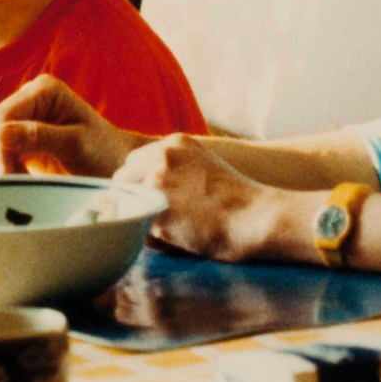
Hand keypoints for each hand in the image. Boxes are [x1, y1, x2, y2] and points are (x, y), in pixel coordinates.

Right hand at [0, 74, 140, 177]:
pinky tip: (24, 177)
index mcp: (45, 90)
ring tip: (25, 179)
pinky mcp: (22, 136)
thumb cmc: (103, 153)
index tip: (9, 172)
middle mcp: (31, 97)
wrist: (116, 167)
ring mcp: (25, 116)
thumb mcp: (75, 145)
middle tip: (18, 180)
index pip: (4, 114)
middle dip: (1, 154)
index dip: (0, 144)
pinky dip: (5, 166)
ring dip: (2, 161)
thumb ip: (39, 136)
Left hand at [112, 135, 311, 262]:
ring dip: (142, 216)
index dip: (142, 182)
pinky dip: (153, 237)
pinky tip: (178, 238)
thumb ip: (175, 166)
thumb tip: (144, 184)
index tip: (158, 198)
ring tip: (172, 227)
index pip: (134, 161)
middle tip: (159, 214)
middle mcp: (161, 157)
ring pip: (127, 203)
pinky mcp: (157, 211)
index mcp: (174, 143)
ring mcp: (157, 182)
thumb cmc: (237, 199)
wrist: (257, 218)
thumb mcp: (204, 164)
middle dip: (135, 197)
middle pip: (123, 178)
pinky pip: (139, 227)